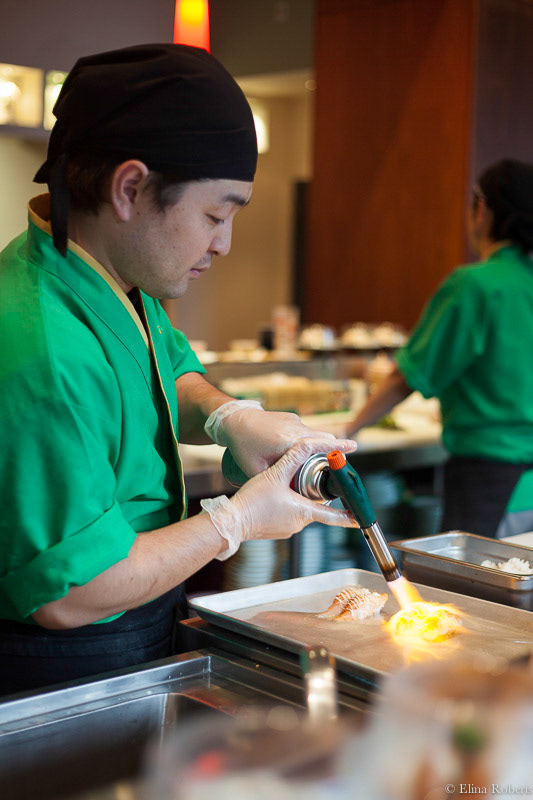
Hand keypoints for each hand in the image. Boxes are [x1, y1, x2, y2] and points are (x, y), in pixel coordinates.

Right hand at [201, 438, 356, 558]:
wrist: (230, 522)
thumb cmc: (252, 502)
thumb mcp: (275, 474)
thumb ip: (294, 457)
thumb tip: (309, 443)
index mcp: (303, 512)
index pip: (333, 516)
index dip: (348, 516)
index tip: (360, 517)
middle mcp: (298, 524)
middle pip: (314, 506)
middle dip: (313, 494)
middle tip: (307, 481)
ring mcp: (287, 529)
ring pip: (300, 510)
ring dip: (297, 498)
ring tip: (283, 487)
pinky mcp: (276, 530)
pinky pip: (287, 516)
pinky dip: (286, 505)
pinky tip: (273, 497)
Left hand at [207, 400, 356, 475]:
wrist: (233, 420)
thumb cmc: (243, 446)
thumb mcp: (256, 469)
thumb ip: (274, 481)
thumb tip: (289, 494)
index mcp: (288, 442)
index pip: (319, 444)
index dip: (338, 446)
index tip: (354, 447)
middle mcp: (295, 428)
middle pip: (323, 438)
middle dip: (332, 449)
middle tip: (338, 463)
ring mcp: (293, 421)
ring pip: (315, 434)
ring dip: (319, 445)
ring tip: (318, 460)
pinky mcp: (290, 417)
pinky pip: (305, 430)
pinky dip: (307, 439)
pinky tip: (298, 450)